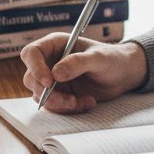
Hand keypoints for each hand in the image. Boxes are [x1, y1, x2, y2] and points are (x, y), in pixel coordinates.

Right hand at [21, 36, 148, 113]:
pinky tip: (88, 102)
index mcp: (55, 44)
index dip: (35, 68)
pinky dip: (70, 109)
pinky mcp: (60, 94)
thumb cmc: (111, 58)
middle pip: (31, 78)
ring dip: (60, 103)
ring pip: (41, 96)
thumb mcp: (98, 58)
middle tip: (70, 100)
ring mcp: (53, 80)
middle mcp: (50, 61)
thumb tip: (56, 73)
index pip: (31, 53)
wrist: (122, 74)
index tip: (49, 82)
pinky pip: (55, 106)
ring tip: (83, 101)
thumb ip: (78, 62)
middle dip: (48, 93)